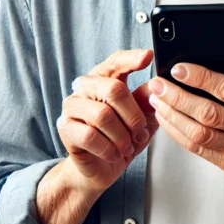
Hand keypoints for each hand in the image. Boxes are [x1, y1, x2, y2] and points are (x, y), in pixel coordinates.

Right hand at [56, 49, 158, 190]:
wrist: (102, 168)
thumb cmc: (122, 138)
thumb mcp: (142, 118)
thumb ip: (147, 100)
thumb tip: (157, 85)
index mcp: (105, 78)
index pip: (116, 62)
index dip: (132, 58)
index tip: (148, 56)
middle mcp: (85, 87)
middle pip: (113, 89)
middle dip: (133, 116)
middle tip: (140, 133)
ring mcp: (72, 106)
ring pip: (102, 115)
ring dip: (122, 136)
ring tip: (127, 147)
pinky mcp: (65, 128)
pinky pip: (90, 136)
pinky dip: (109, 148)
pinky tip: (114, 153)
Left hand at [147, 59, 223, 184]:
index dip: (201, 78)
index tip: (180, 69)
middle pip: (208, 113)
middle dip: (178, 97)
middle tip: (159, 84)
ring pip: (199, 134)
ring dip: (173, 116)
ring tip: (157, 101)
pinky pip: (198, 149)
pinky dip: (178, 134)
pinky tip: (167, 120)